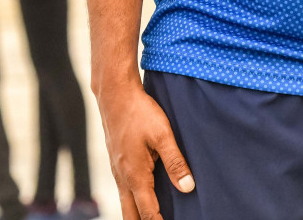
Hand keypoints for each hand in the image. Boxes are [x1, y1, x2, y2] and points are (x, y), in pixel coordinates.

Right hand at [97, 79, 194, 219]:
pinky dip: (133, 200)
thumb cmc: (140, 112)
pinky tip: (143, 197)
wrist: (115, 95)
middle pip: (131, 214)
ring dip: (137, 214)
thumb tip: (188, 187)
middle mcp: (122, 178)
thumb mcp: (162, 135)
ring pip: (125, 202)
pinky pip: (124, 190)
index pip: (148, 211)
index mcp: (135, 175)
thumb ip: (175, 162)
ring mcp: (116, 171)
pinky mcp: (116, 163)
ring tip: (152, 217)